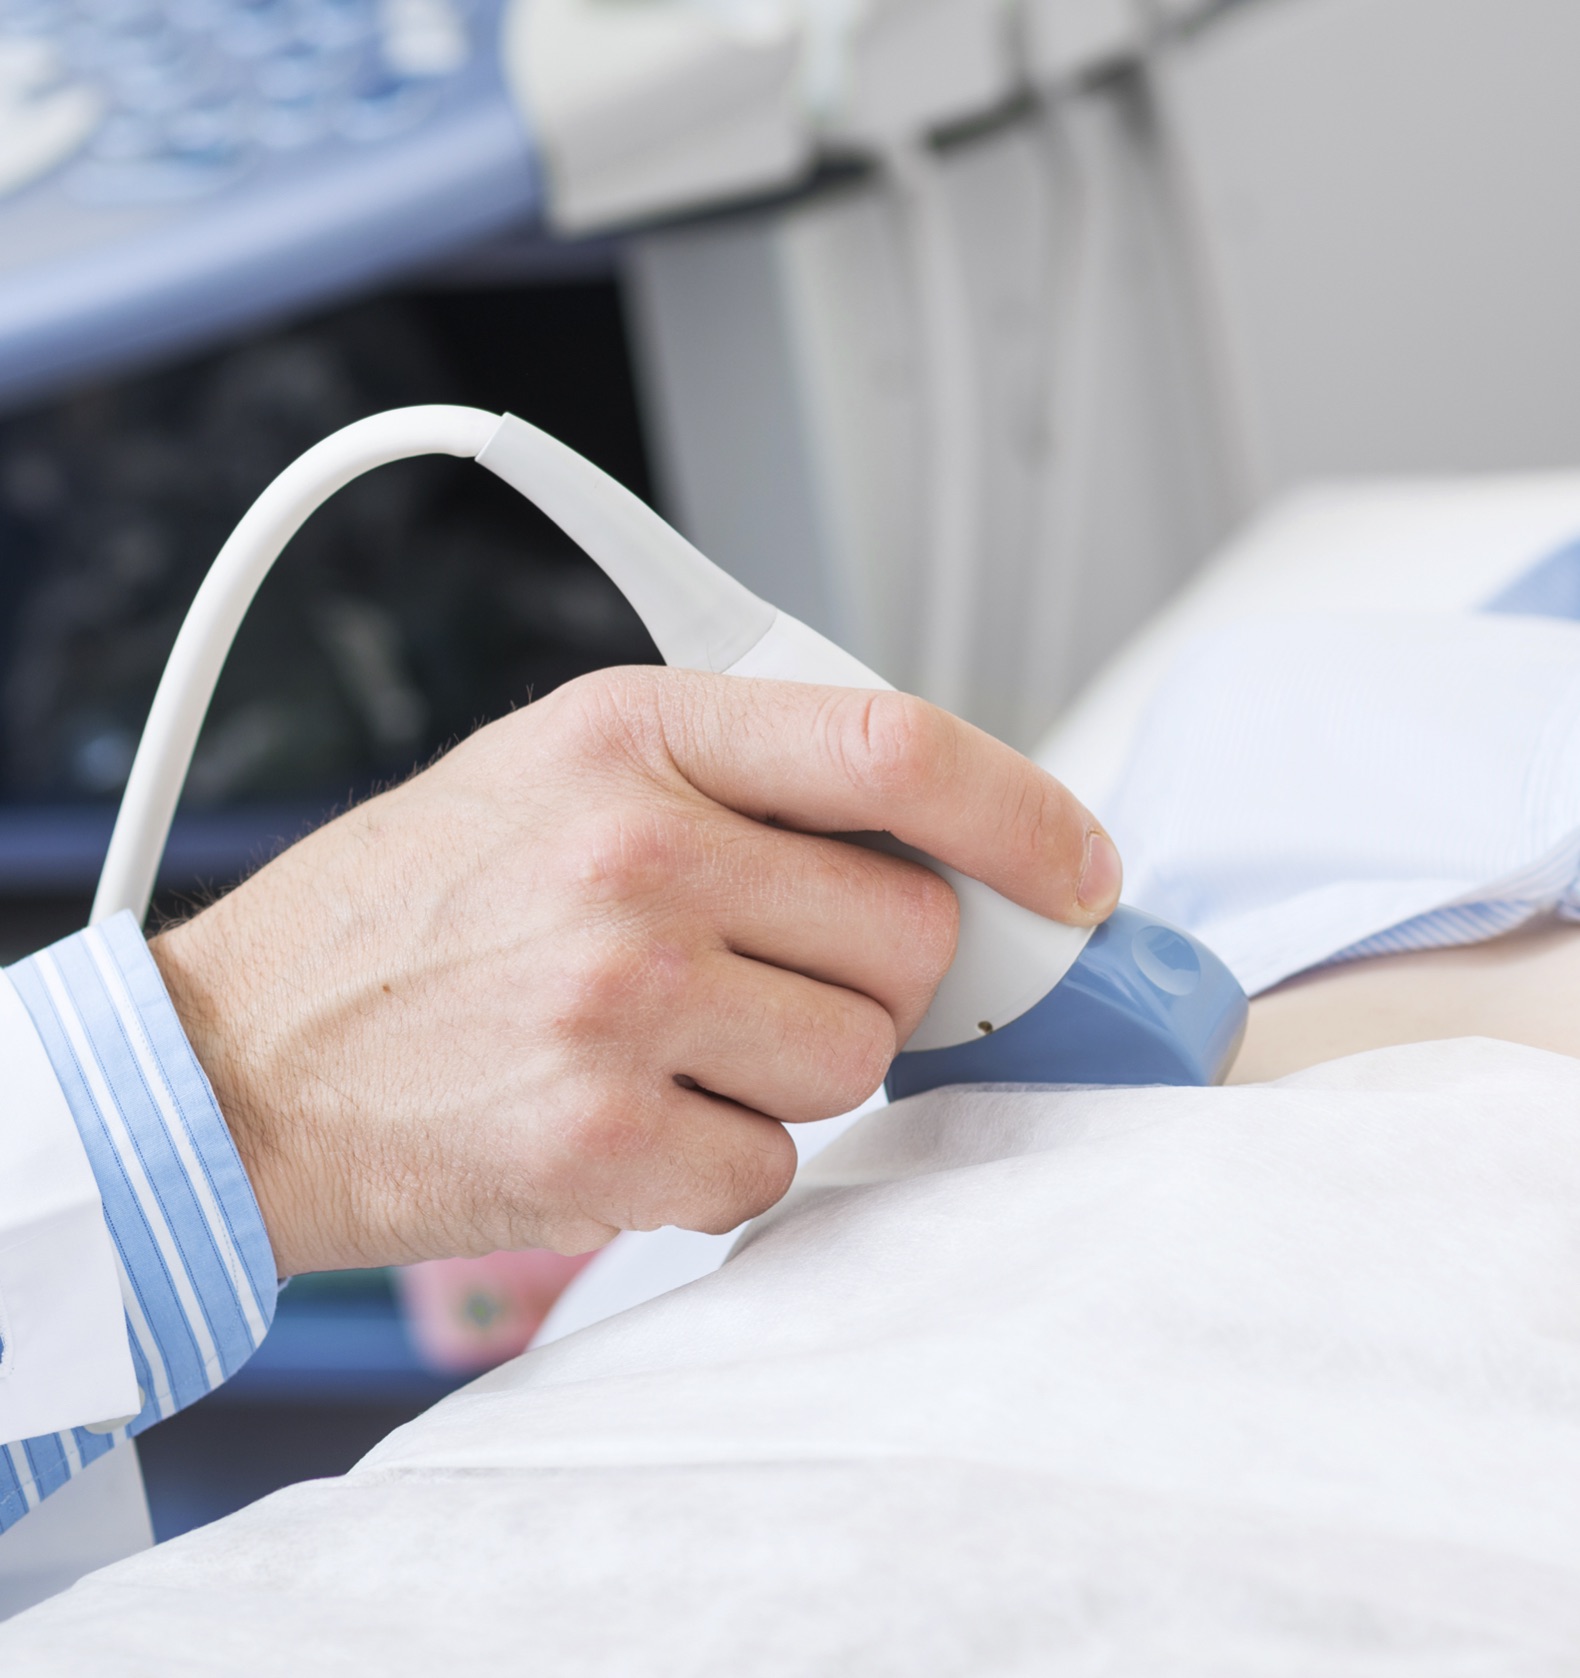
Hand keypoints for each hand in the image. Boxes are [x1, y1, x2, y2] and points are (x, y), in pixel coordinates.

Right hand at [151, 668, 1120, 1273]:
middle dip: (876, 974)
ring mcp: (618, 998)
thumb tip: (932, 839)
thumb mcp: (555, 770)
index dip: (1024, 811)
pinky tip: (628, 1119)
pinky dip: (724, 1157)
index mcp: (633, 732)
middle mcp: (635, 851)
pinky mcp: (600, 1138)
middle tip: (773, 981)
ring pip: (857, 1060)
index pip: (896, 746)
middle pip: (910, 933)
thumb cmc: (404, 912)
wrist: (236, 1061)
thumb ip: (741, 779)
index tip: (1078, 869)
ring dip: (795, 1071)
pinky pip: (775, 1165)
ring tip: (669, 1045)